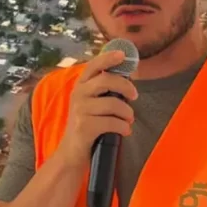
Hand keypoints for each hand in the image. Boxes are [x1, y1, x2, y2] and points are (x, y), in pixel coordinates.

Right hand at [54, 48, 138, 168]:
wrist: (71, 152)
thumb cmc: (88, 124)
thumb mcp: (92, 103)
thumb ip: (104, 91)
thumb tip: (128, 81)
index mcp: (81, 85)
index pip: (93, 66)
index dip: (108, 58)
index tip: (122, 55)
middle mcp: (78, 94)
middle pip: (107, 80)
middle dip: (126, 87)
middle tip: (135, 96)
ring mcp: (80, 110)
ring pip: (114, 103)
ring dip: (127, 113)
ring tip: (128, 120)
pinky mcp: (84, 126)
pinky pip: (113, 122)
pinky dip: (124, 127)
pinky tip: (125, 131)